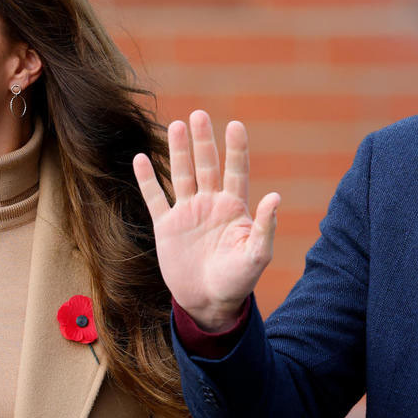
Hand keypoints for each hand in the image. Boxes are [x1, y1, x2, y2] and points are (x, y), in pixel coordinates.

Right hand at [133, 110, 279, 331]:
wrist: (210, 302)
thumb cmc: (239, 280)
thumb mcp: (257, 256)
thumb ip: (265, 227)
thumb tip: (276, 196)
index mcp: (234, 208)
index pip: (236, 171)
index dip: (236, 149)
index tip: (235, 125)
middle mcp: (211, 204)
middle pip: (207, 165)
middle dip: (203, 141)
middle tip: (198, 115)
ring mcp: (188, 213)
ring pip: (181, 174)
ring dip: (178, 151)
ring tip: (176, 125)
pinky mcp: (167, 226)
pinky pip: (155, 197)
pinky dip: (147, 179)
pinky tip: (141, 158)